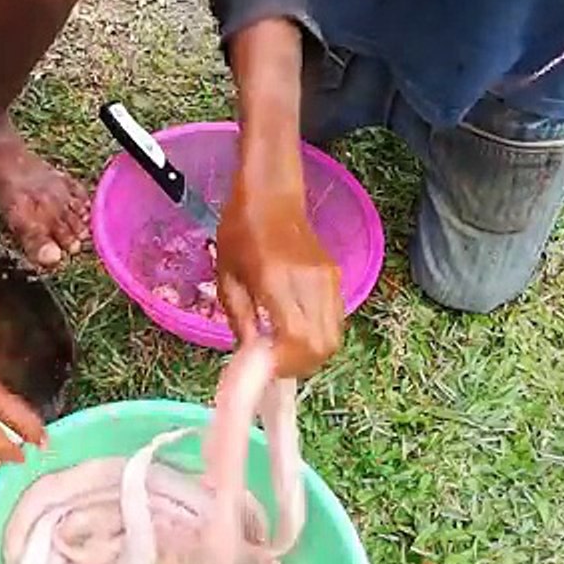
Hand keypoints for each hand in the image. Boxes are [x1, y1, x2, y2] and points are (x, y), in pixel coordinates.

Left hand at [215, 170, 343, 377]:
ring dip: (310, 355)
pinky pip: (336, 321)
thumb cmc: (240, 231)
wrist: (272, 194)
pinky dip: (318, 337)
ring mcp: (328, 280)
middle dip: (300, 366)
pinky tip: (296, 332)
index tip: (265, 369)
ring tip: (284, 351)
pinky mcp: (336, 278)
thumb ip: (240, 319)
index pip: (296, 338)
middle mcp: (309, 281)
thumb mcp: (227, 276)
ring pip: (334, 337)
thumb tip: (252, 355)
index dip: (284, 363)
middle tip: (275, 365)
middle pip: (323, 345)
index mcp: (276, 280)